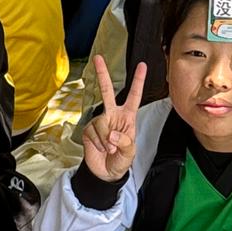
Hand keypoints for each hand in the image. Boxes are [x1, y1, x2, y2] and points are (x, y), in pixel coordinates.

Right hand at [81, 54, 146, 182]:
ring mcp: (100, 121)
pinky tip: (100, 148)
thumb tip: (111, 133)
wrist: (105, 173)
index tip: (142, 65)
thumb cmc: (121, 160)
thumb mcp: (129, 152)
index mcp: (128, 117)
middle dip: (102, 75)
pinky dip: (98, 143)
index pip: (134, 96)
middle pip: (107, 92)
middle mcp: (113, 115)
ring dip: (106, 140)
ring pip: (101, 123)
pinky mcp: (89, 129)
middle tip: (98, 58)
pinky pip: (93, 132)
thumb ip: (123, 141)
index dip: (138, 81)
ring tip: (109, 150)